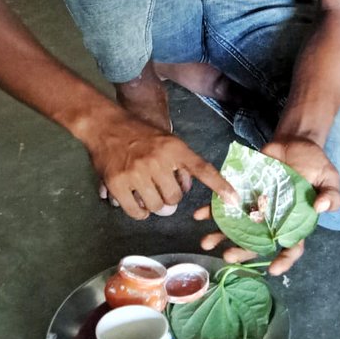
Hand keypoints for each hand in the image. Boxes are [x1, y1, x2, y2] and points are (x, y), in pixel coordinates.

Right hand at [86, 105, 235, 220]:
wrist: (105, 125)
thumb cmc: (139, 134)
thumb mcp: (166, 140)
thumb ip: (180, 162)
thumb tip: (185, 188)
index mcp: (174, 148)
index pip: (202, 168)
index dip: (220, 185)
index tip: (234, 200)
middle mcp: (158, 160)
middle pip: (175, 197)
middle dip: (171, 200)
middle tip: (163, 193)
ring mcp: (137, 173)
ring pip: (157, 207)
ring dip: (155, 207)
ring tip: (148, 195)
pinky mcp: (118, 184)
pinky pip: (137, 212)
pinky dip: (140, 213)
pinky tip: (137, 203)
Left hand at [195, 135, 339, 273]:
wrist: (296, 141)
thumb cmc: (315, 164)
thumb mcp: (330, 178)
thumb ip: (331, 195)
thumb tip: (322, 208)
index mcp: (294, 221)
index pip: (292, 246)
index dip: (284, 260)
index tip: (272, 269)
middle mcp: (273, 218)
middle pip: (257, 241)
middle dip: (242, 251)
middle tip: (227, 256)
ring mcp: (256, 205)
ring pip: (237, 226)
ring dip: (220, 235)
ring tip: (206, 242)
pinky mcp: (244, 190)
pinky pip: (226, 202)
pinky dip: (210, 210)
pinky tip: (198, 215)